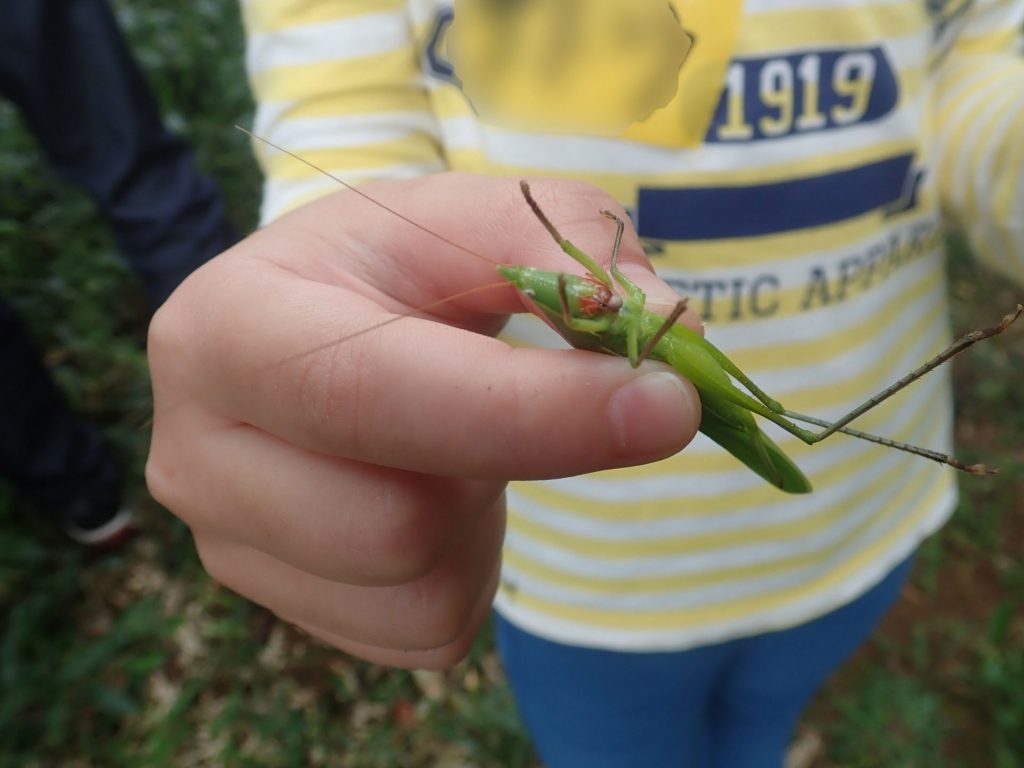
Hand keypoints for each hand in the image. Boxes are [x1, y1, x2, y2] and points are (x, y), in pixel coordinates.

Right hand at [146, 173, 701, 667]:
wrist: (320, 330)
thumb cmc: (395, 269)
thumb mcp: (471, 219)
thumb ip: (570, 249)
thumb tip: (664, 334)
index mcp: (229, 329)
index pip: (368, 393)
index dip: (527, 411)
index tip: (666, 403)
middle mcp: (198, 451)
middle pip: (395, 525)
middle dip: (498, 466)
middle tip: (516, 399)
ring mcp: (230, 544)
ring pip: (420, 587)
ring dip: (480, 516)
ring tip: (445, 440)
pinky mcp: (284, 604)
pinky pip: (429, 629)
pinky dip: (467, 567)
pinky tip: (431, 492)